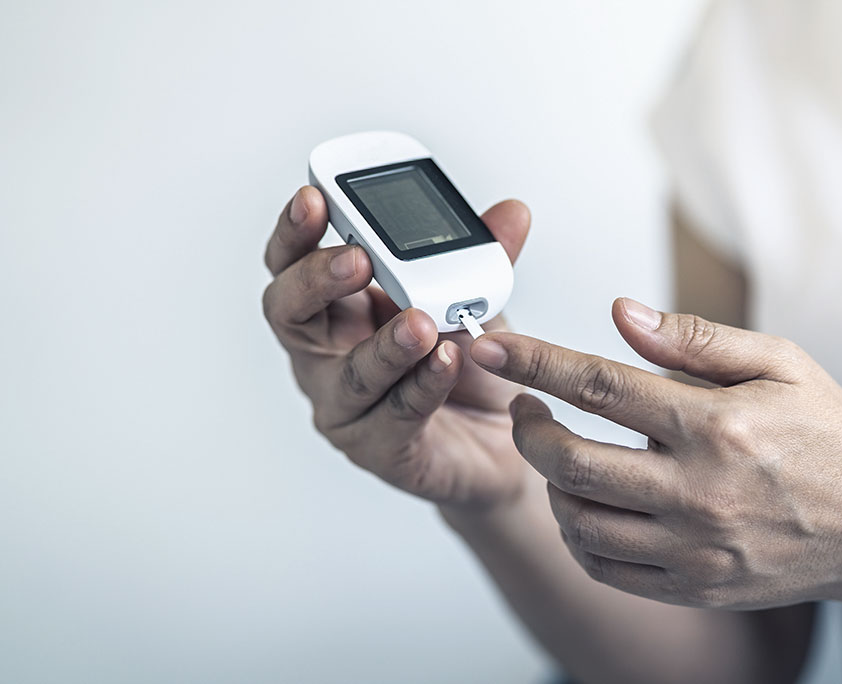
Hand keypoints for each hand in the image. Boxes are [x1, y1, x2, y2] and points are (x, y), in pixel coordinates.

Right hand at [263, 186, 530, 510]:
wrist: (503, 439)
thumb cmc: (468, 368)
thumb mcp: (474, 300)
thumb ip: (483, 256)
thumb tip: (513, 212)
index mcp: (339, 307)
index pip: (294, 263)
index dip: (296, 231)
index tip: (314, 198)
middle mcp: (328, 354)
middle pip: (290, 313)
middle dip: (318, 279)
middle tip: (359, 259)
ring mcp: (347, 405)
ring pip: (348, 373)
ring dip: (385, 344)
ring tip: (420, 322)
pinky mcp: (379, 448)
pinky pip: (396, 414)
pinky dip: (423, 384)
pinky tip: (447, 362)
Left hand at [468, 298, 841, 608]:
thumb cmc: (828, 439)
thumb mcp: (782, 365)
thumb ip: (696, 340)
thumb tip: (621, 314)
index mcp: (716, 424)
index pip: (600, 386)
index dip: (534, 363)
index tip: (489, 348)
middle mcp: (698, 490)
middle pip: (571, 461)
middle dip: (527, 430)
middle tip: (524, 409)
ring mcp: (693, 548)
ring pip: (578, 520)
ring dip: (549, 483)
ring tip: (559, 455)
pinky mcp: (693, 586)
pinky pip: (605, 567)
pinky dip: (577, 534)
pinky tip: (585, 505)